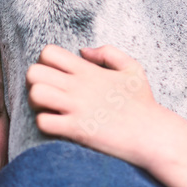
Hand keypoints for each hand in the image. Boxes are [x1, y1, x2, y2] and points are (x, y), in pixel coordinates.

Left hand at [25, 44, 186, 186]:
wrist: (153, 135)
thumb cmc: (143, 104)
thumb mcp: (132, 69)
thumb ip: (108, 53)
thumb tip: (83, 50)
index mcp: (89, 71)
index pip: (48, 52)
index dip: (46, 63)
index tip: (56, 75)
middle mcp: (79, 87)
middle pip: (34, 72)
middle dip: (36, 82)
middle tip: (48, 93)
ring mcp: (77, 108)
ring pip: (35, 95)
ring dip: (36, 103)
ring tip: (49, 109)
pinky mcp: (77, 130)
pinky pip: (43, 122)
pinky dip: (45, 124)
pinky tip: (57, 126)